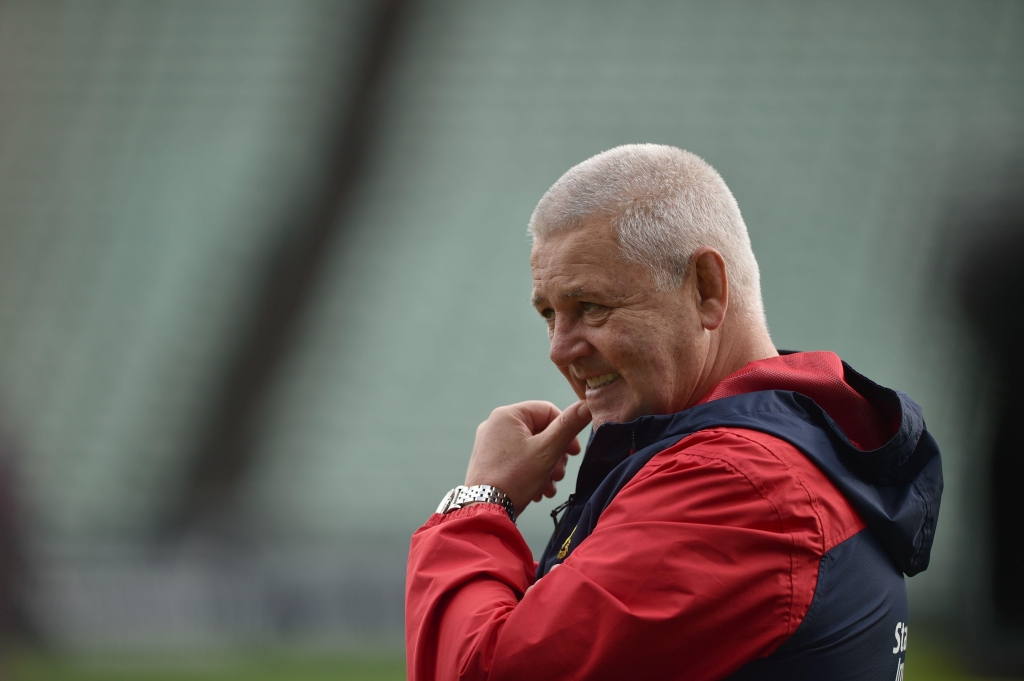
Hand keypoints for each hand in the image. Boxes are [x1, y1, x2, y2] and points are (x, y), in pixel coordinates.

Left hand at [465, 400, 591, 515]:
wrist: (484, 510)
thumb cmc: (514, 478)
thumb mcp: (547, 451)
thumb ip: (568, 426)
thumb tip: (587, 405)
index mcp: (507, 415)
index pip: (548, 411)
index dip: (566, 431)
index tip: (574, 453)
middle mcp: (496, 425)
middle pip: (540, 431)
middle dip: (555, 455)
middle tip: (559, 474)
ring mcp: (490, 444)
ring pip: (531, 448)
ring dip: (546, 467)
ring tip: (549, 486)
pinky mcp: (489, 461)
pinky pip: (517, 460)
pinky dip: (531, 473)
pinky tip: (538, 491)